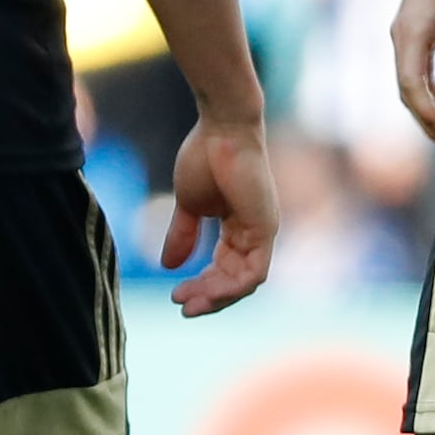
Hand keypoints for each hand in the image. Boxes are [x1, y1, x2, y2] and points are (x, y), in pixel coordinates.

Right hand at [165, 112, 281, 313]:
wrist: (220, 129)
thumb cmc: (205, 157)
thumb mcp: (189, 205)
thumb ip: (183, 234)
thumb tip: (168, 266)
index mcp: (239, 227)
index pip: (224, 268)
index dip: (201, 285)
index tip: (174, 294)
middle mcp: (254, 232)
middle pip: (235, 280)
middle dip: (207, 296)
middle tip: (181, 305)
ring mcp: (263, 231)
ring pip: (245, 282)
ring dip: (217, 297)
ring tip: (190, 304)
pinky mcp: (266, 229)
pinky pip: (255, 273)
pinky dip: (233, 287)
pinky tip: (209, 292)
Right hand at [392, 0, 434, 148]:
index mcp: (412, 30)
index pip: (412, 83)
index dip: (428, 113)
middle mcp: (401, 37)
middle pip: (407, 90)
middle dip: (428, 121)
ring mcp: (405, 37)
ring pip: (410, 85)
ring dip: (429, 113)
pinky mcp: (415, 36)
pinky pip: (417, 75)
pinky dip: (430, 97)